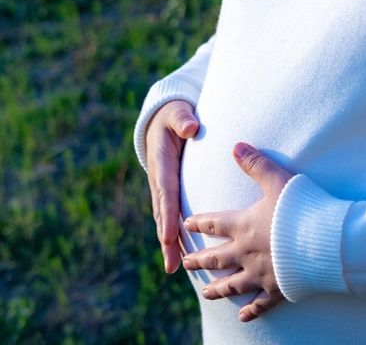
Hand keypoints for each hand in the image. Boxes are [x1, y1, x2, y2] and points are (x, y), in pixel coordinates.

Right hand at [145, 99, 198, 273]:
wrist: (162, 119)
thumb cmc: (174, 116)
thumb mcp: (178, 112)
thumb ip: (183, 119)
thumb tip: (191, 127)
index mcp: (162, 163)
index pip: (166, 192)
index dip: (168, 215)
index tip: (169, 236)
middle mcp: (159, 179)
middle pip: (163, 213)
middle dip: (166, 239)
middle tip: (171, 263)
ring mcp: (162, 188)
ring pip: (164, 218)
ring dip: (168, 242)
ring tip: (173, 268)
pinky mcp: (169, 191)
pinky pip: (171, 214)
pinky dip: (173, 234)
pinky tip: (181, 253)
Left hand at [182, 142, 293, 322]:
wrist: (322, 241)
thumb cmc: (300, 208)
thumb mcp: (277, 179)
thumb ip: (255, 163)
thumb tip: (235, 145)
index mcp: (244, 225)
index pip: (215, 223)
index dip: (199, 223)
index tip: (185, 224)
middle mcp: (246, 252)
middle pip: (217, 257)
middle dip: (199, 259)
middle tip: (185, 262)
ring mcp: (261, 273)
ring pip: (232, 284)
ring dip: (216, 289)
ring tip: (204, 293)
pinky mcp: (277, 288)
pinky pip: (260, 303)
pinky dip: (250, 311)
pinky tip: (242, 318)